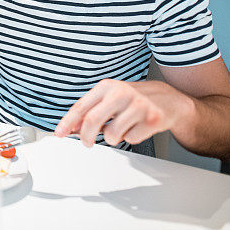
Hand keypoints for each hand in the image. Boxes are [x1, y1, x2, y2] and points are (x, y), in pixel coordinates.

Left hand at [54, 79, 191, 146]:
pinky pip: (130, 139)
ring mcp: (138, 106)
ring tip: (122, 127)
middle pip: (92, 121)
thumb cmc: (134, 99)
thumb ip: (91, 111)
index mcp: (107, 87)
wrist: (169, 99)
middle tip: (86, 142)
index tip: (60, 133)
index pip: (81, 107)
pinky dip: (131, 138)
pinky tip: (137, 127)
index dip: (68, 122)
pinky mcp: (152, 119)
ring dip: (113, 137)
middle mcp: (121, 93)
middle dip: (85, 137)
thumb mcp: (110, 98)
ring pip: (111, 134)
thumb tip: (73, 127)